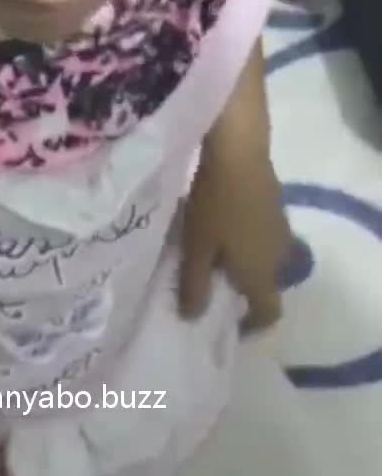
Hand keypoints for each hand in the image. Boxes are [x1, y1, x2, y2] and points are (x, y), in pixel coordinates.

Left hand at [179, 147, 291, 331]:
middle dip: (247, 290)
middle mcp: (279, 254)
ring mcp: (281, 226)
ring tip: (215, 255)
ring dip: (246, 262)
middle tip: (217, 286)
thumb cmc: (216, 205)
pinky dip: (247, 239)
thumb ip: (194, 286)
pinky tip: (222, 224)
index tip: (232, 326)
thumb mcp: (196, 249)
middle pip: (269, 283)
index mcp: (262, 272)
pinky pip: (264, 233)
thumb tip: (193, 317)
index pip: (270, 312)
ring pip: (266, 256)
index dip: (253, 325)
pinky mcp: (275, 202)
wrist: (239, 149)